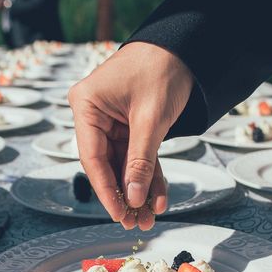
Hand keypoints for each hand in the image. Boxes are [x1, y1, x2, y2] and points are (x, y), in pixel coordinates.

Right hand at [69, 42, 193, 229]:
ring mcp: (111, 122)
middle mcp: (94, 115)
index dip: (106, 190)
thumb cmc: (161, 69)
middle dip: (125, 194)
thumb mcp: (151, 119)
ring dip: (138, 190)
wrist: (184, 49)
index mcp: (86, 106)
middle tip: (135, 222)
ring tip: (149, 217)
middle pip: (106, 165)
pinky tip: (157, 198)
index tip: (119, 214)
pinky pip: (138, 156)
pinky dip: (149, 176)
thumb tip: (134, 197)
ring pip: (124, 165)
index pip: (92, 158)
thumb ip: (141, 160)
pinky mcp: (128, 126)